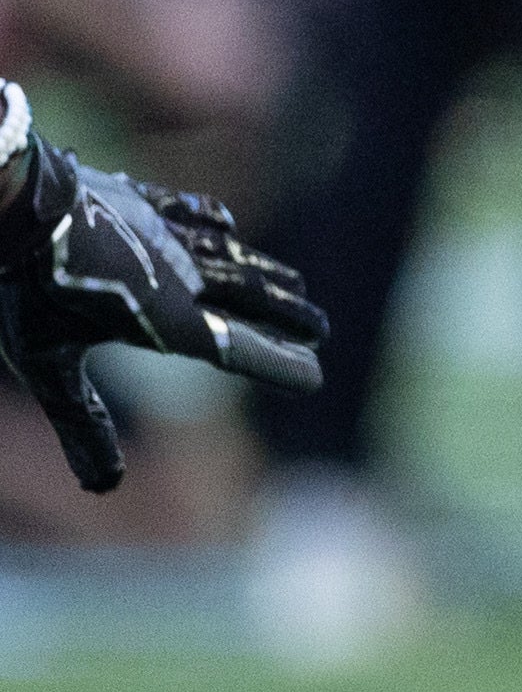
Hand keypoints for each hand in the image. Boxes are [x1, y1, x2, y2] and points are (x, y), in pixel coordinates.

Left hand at [0, 83, 325, 492]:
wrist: (20, 207)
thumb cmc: (30, 292)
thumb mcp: (49, 367)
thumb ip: (82, 423)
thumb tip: (105, 488)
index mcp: (165, 321)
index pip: (237, 349)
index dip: (278, 364)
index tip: (315, 376)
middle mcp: (181, 278)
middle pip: (249, 299)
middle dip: (287, 316)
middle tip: (321, 328)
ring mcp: (167, 235)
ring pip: (231, 257)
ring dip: (267, 273)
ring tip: (296, 283)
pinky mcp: (144, 203)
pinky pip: (192, 214)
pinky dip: (215, 223)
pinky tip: (227, 224)